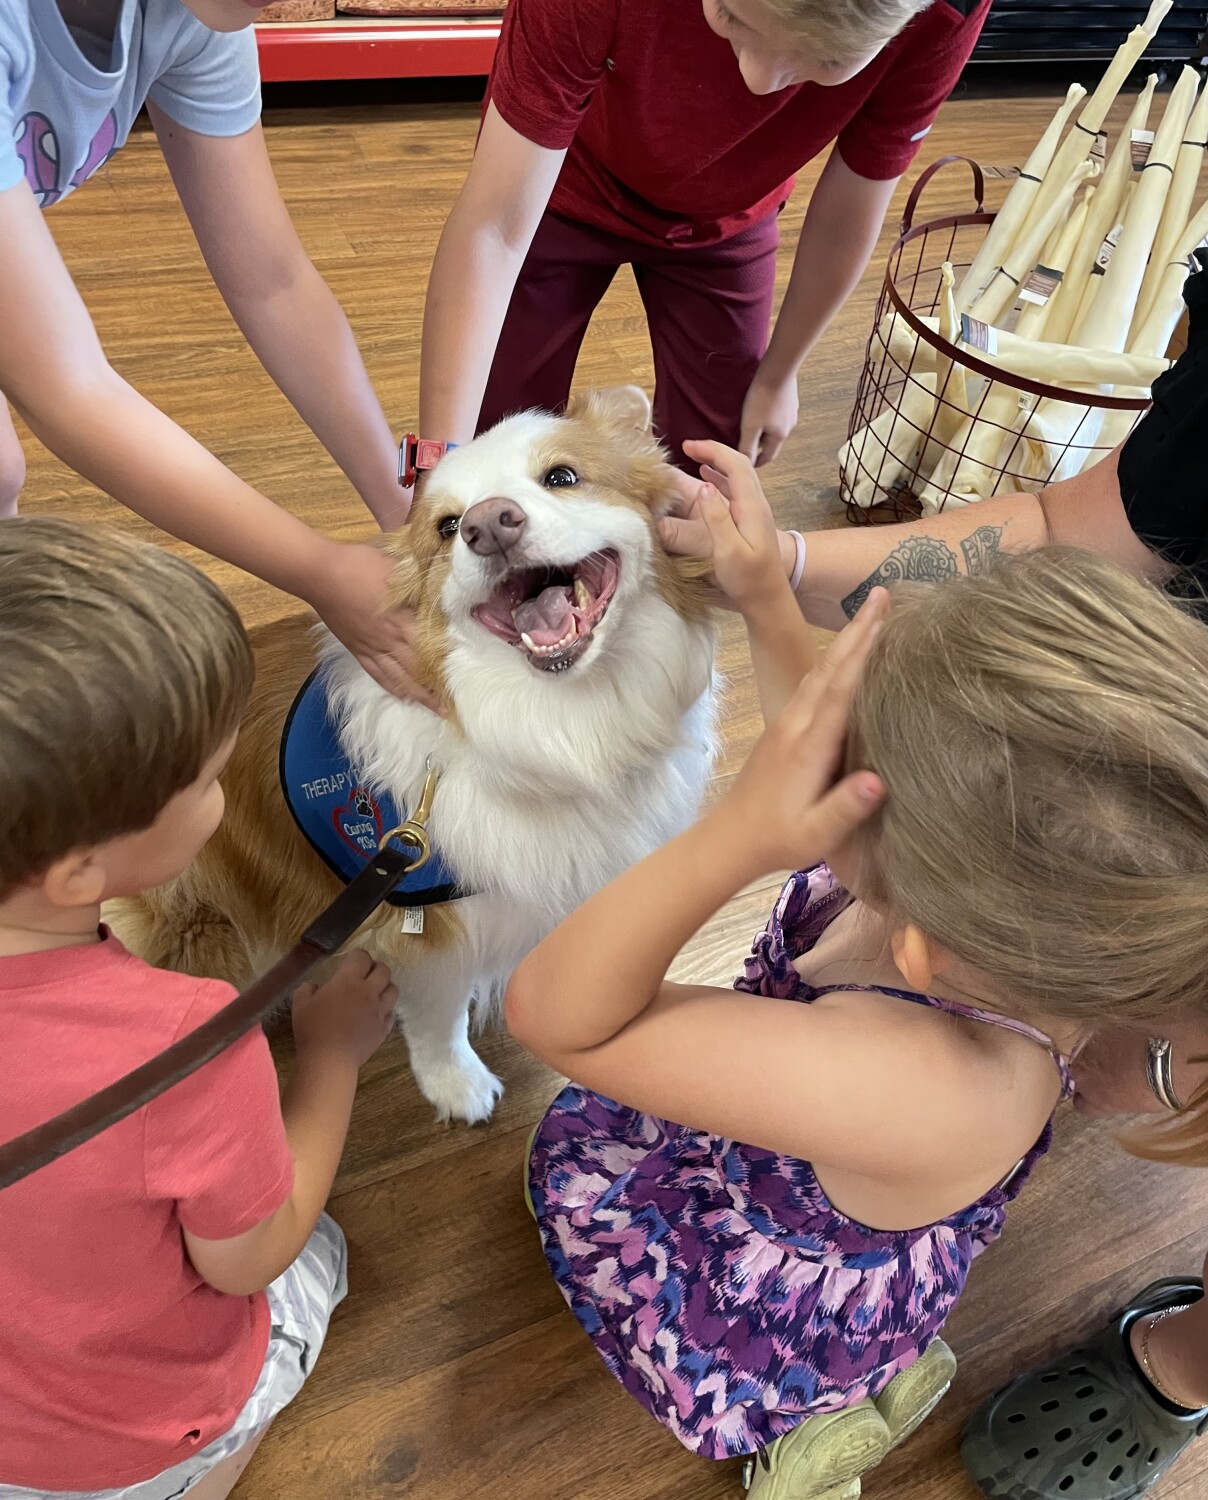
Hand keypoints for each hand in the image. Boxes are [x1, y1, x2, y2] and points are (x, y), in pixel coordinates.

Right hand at [291, 949, 398, 1069]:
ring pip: (393, 989)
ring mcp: (379, 1010)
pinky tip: (378, 1012)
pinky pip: (392, 1012)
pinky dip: (387, 1009)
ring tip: (376, 990)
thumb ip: (307, 989)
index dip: (359, 955)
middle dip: (376, 967)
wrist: (330, 1059)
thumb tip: (313, 985)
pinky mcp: (384, 1028)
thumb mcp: (300, 1005)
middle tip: (367, 972)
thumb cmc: (313, 1029)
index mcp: (348, 981)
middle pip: (383, 970)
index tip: (354, 959)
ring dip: (385, 986)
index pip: (362, 958)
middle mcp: (368, 991)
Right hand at [307, 541, 439, 710]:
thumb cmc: (360, 564)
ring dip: (419, 695)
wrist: (321, 573)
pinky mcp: (357, 650)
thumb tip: (440, 593)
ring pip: (400, 678)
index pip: (433, 649)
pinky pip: (377, 675)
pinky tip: (403, 695)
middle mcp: (390, 640)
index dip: (449, 665)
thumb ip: (419, 586)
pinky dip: (392, 688)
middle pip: (420, 670)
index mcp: (404, 620)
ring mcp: (372, 648)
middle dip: (438, 688)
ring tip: (435, 707)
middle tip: (455, 702)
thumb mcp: (398, 569)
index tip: (466, 676)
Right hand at [680, 440, 795, 616]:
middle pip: (739, 464)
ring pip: (738, 476)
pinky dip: (720, 479)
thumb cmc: (749, 580)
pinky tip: (707, 481)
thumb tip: (704, 486)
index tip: (687, 447)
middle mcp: (756, 504)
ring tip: (694, 458)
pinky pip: (736, 490)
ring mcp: (755, 512)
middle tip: (687, 447)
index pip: (736, 465)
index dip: (712, 451)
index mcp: (751, 507)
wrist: (770, 600)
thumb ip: (717, 519)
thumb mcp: (729, 552)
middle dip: (714, 451)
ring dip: (717, 462)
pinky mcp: (750, 522)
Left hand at [709, 590, 886, 875]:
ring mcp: (788, 722)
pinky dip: (835, 661)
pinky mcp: (785, 728)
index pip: (840, 688)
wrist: (732, 838)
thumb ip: (846, 807)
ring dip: (846, 641)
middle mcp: (796, 723)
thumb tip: (878, 781)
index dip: (863, 652)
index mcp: (808, 744)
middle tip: (884, 593)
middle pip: (830, 667)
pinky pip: (813, 683)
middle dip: (858, 630)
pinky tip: (845, 655)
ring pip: (820, 671)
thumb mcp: (816, 833)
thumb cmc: (780, 838)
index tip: (883, 618)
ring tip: (872, 613)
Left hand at [740, 363, 799, 467]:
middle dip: (761, 447)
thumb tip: (746, 464)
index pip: (768, 456)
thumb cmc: (763, 397)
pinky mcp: (790, 399)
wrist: (778, 369)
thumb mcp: (750, 426)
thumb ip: (748, 446)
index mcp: (779, 436)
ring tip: (752, 427)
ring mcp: (791, 412)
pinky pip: (779, 414)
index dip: (758, 462)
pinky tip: (762, 409)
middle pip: (773, 442)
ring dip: (765, 431)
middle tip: (748, 446)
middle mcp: (789, 426)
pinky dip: (769, 417)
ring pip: (776, 428)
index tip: (750, 464)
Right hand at [1073, 1022, 1207, 1117]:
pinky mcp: (1098, 1029)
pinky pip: (1093, 1038)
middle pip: (1073, 1075)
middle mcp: (1082, 1072)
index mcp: (1093, 1098)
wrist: (1167, 1058)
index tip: (1097, 1095)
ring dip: (1090, 1055)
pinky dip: (1102, 1040)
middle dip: (1083, 1075)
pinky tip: (1119, 1041)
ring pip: (1079, 1053)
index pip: (1080, 1103)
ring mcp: (1088, 1048)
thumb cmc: (1157, 1089)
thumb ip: (1111, 1100)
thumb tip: (1112, 1092)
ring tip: (1110, 1055)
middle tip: (1102, 1074)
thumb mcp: (1131, 1104)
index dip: (1089, 1098)